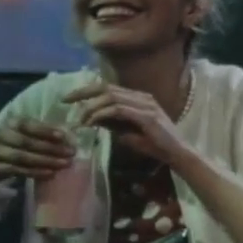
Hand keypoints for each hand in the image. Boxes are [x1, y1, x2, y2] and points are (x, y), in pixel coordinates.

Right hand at [0, 118, 74, 179]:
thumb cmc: (15, 147)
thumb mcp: (27, 136)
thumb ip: (44, 134)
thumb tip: (69, 135)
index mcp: (9, 122)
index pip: (27, 124)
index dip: (45, 130)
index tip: (63, 137)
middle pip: (25, 142)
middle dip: (49, 148)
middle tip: (69, 154)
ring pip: (20, 157)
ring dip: (44, 161)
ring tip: (62, 165)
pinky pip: (15, 171)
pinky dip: (34, 172)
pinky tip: (49, 174)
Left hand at [61, 82, 187, 163]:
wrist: (177, 154)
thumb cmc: (154, 145)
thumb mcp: (127, 132)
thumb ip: (112, 123)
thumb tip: (91, 118)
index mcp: (137, 97)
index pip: (108, 87)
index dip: (86, 90)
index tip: (69, 98)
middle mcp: (141, 96)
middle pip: (106, 87)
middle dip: (83, 93)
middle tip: (66, 101)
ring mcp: (145, 104)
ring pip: (111, 97)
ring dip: (92, 107)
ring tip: (80, 119)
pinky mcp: (147, 116)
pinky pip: (119, 110)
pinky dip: (102, 114)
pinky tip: (92, 122)